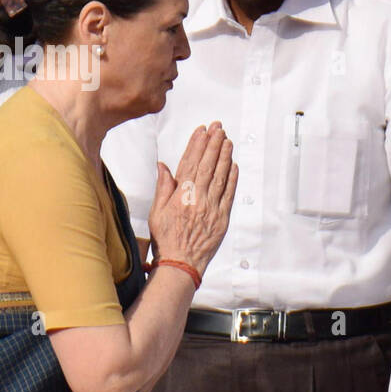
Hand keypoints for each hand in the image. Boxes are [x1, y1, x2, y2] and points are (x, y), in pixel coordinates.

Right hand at [146, 122, 237, 276]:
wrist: (181, 264)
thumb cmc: (167, 239)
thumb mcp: (157, 212)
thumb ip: (163, 187)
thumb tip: (163, 165)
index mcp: (180, 195)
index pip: (189, 163)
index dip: (196, 144)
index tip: (202, 131)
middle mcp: (197, 199)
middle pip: (207, 165)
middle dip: (213, 144)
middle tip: (218, 128)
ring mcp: (211, 208)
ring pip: (220, 176)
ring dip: (224, 156)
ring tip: (227, 140)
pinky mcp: (222, 218)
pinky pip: (229, 194)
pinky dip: (232, 178)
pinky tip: (234, 165)